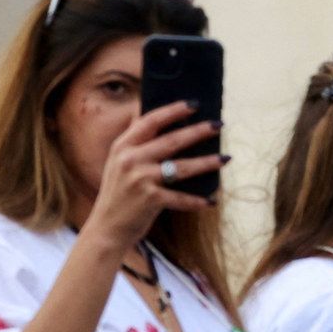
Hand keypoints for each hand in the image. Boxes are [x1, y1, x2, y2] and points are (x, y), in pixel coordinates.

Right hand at [84, 101, 220, 251]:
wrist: (107, 227)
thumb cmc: (119, 193)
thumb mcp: (118, 162)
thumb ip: (134, 141)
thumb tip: (144, 113)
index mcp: (122, 146)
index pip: (150, 121)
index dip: (173, 111)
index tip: (193, 104)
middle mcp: (130, 159)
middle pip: (171, 140)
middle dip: (198, 131)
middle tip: (219, 125)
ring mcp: (140, 179)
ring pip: (181, 167)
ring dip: (207, 163)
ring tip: (226, 158)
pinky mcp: (150, 199)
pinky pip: (181, 198)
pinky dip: (197, 201)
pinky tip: (211, 200)